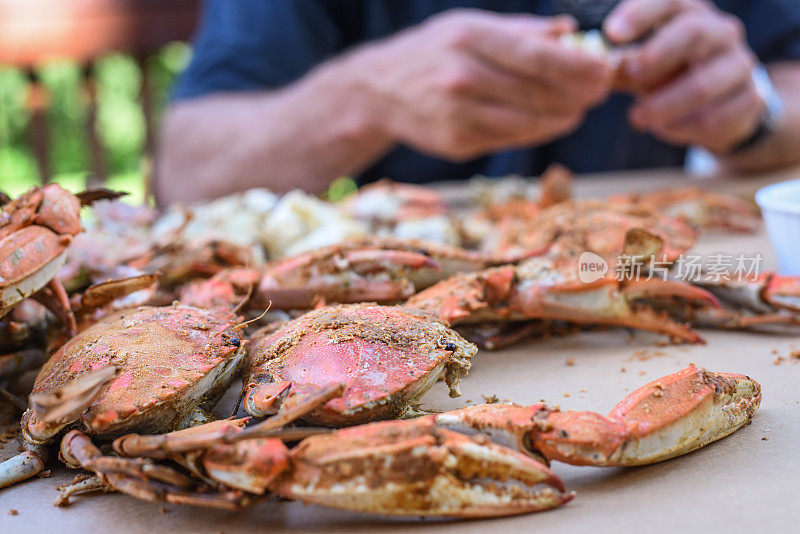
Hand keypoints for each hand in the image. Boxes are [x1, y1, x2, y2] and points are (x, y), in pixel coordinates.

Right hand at [350, 9, 613, 160]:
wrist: (379, 91)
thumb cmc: (432, 52)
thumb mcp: (468, 25)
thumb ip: (520, 30)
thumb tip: (571, 33)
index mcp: (468, 38)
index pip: (534, 54)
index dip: (576, 66)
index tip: (604, 69)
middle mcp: (462, 77)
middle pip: (537, 91)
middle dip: (578, 93)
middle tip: (600, 91)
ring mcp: (458, 114)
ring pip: (528, 122)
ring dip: (563, 117)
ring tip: (579, 109)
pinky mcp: (457, 143)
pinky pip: (510, 140)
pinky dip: (537, 132)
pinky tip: (552, 122)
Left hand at [605, 0, 762, 152]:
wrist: (721, 107)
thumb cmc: (671, 76)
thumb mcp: (642, 66)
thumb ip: (618, 65)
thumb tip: (585, 67)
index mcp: (691, 14)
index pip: (669, 1)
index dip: (640, 14)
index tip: (611, 33)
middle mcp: (721, 32)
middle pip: (692, 32)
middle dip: (656, 56)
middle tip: (631, 76)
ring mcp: (740, 64)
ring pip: (702, 84)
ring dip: (663, 105)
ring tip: (637, 118)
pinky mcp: (750, 99)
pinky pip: (713, 118)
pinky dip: (681, 128)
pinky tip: (664, 129)